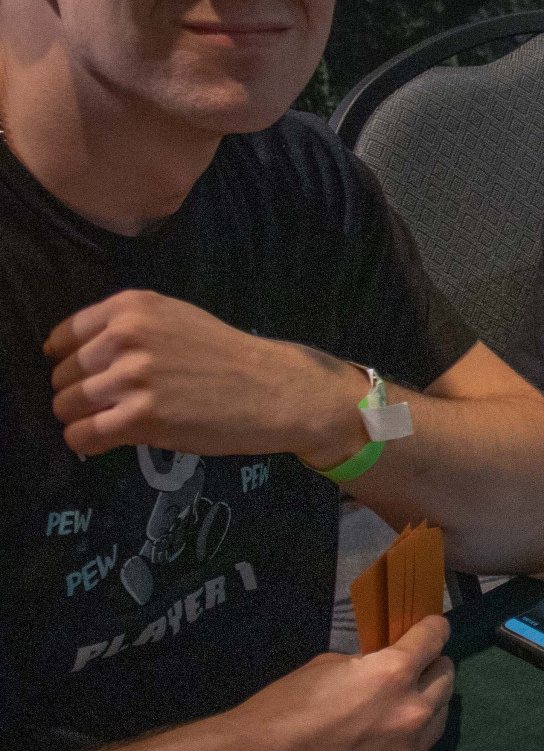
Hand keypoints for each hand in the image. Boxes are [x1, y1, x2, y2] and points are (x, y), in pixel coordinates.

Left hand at [46, 290, 365, 466]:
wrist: (276, 389)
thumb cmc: (228, 356)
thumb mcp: (176, 319)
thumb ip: (128, 327)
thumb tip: (71, 354)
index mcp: (132, 307)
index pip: (63, 337)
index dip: (71, 362)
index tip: (91, 376)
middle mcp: (126, 336)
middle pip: (61, 375)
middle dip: (80, 393)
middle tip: (114, 403)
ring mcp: (133, 377)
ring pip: (65, 407)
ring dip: (85, 419)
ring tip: (116, 422)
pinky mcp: (141, 417)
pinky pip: (81, 436)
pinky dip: (88, 443)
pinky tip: (111, 440)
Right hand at [218, 616, 454, 750]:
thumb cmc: (280, 710)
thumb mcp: (327, 667)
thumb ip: (368, 664)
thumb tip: (386, 664)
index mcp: (393, 674)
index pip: (435, 639)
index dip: (433, 630)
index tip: (433, 629)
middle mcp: (412, 712)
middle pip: (447, 679)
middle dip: (433, 668)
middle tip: (419, 668)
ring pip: (438, 719)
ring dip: (425, 707)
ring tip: (402, 706)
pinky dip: (403, 747)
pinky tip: (380, 748)